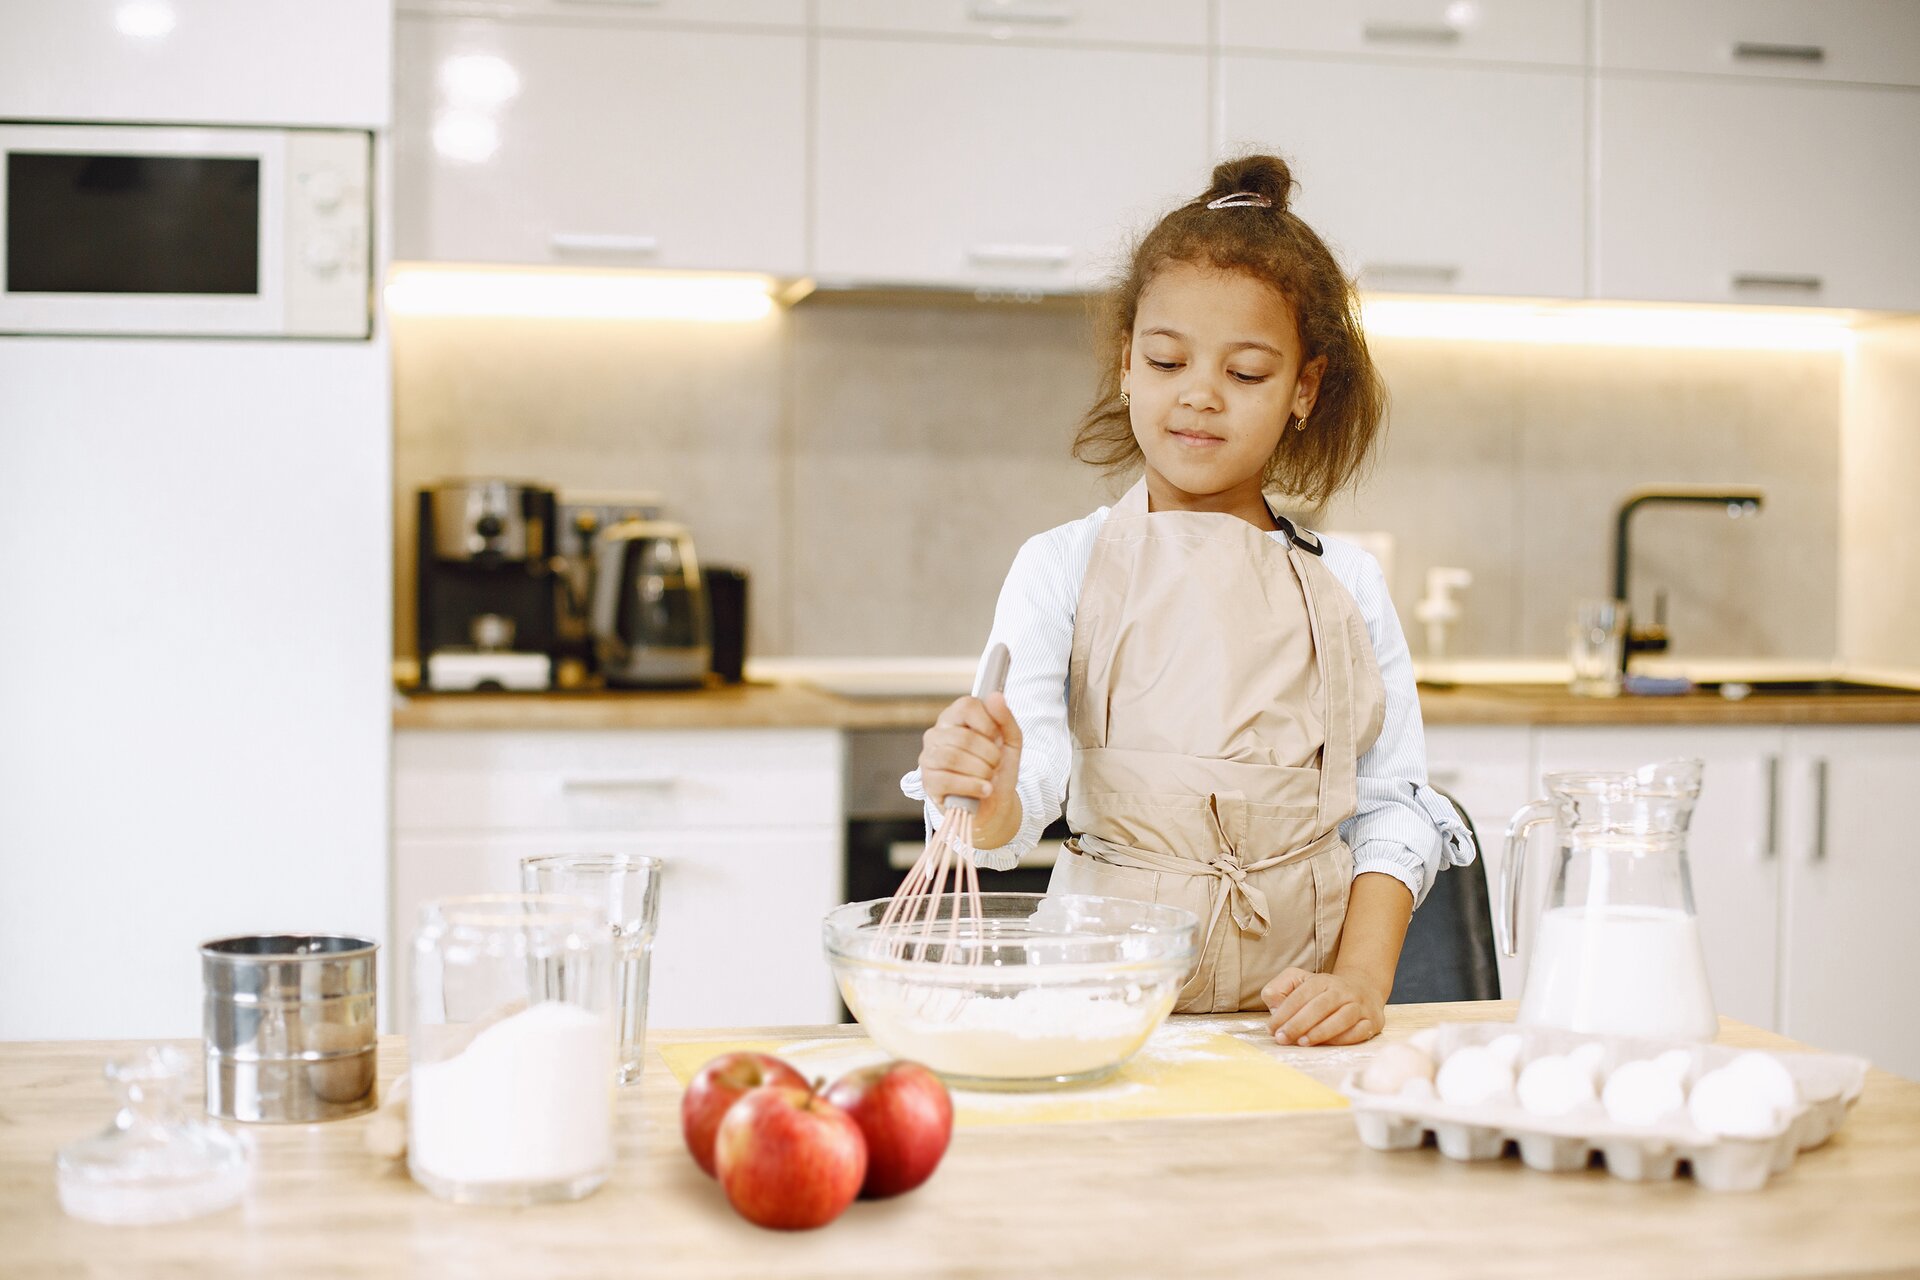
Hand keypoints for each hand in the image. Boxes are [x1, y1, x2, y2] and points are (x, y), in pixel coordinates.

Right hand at [917, 692, 1022, 834]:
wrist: (995, 804)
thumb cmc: (999, 769)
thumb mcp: (1011, 742)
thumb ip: (1005, 718)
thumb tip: (995, 695)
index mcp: (955, 718)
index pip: (966, 705)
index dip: (987, 723)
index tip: (996, 739)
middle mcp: (937, 734)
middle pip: (963, 736)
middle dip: (989, 755)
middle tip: (995, 765)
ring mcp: (929, 758)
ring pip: (953, 757)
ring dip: (981, 771)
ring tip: (989, 778)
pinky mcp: (928, 782)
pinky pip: (946, 779)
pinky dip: (972, 786)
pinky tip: (983, 790)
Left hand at [1263, 968, 1385, 1046]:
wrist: (1363, 988)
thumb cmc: (1322, 992)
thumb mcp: (1298, 981)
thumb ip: (1280, 989)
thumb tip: (1275, 1007)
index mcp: (1322, 981)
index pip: (1301, 995)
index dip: (1285, 1012)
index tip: (1272, 1029)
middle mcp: (1342, 991)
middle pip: (1320, 1006)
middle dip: (1298, 1024)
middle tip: (1283, 1039)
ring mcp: (1359, 1005)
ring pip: (1341, 1018)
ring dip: (1320, 1032)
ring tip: (1302, 1042)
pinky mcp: (1372, 1021)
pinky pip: (1358, 1031)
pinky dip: (1341, 1039)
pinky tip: (1326, 1045)